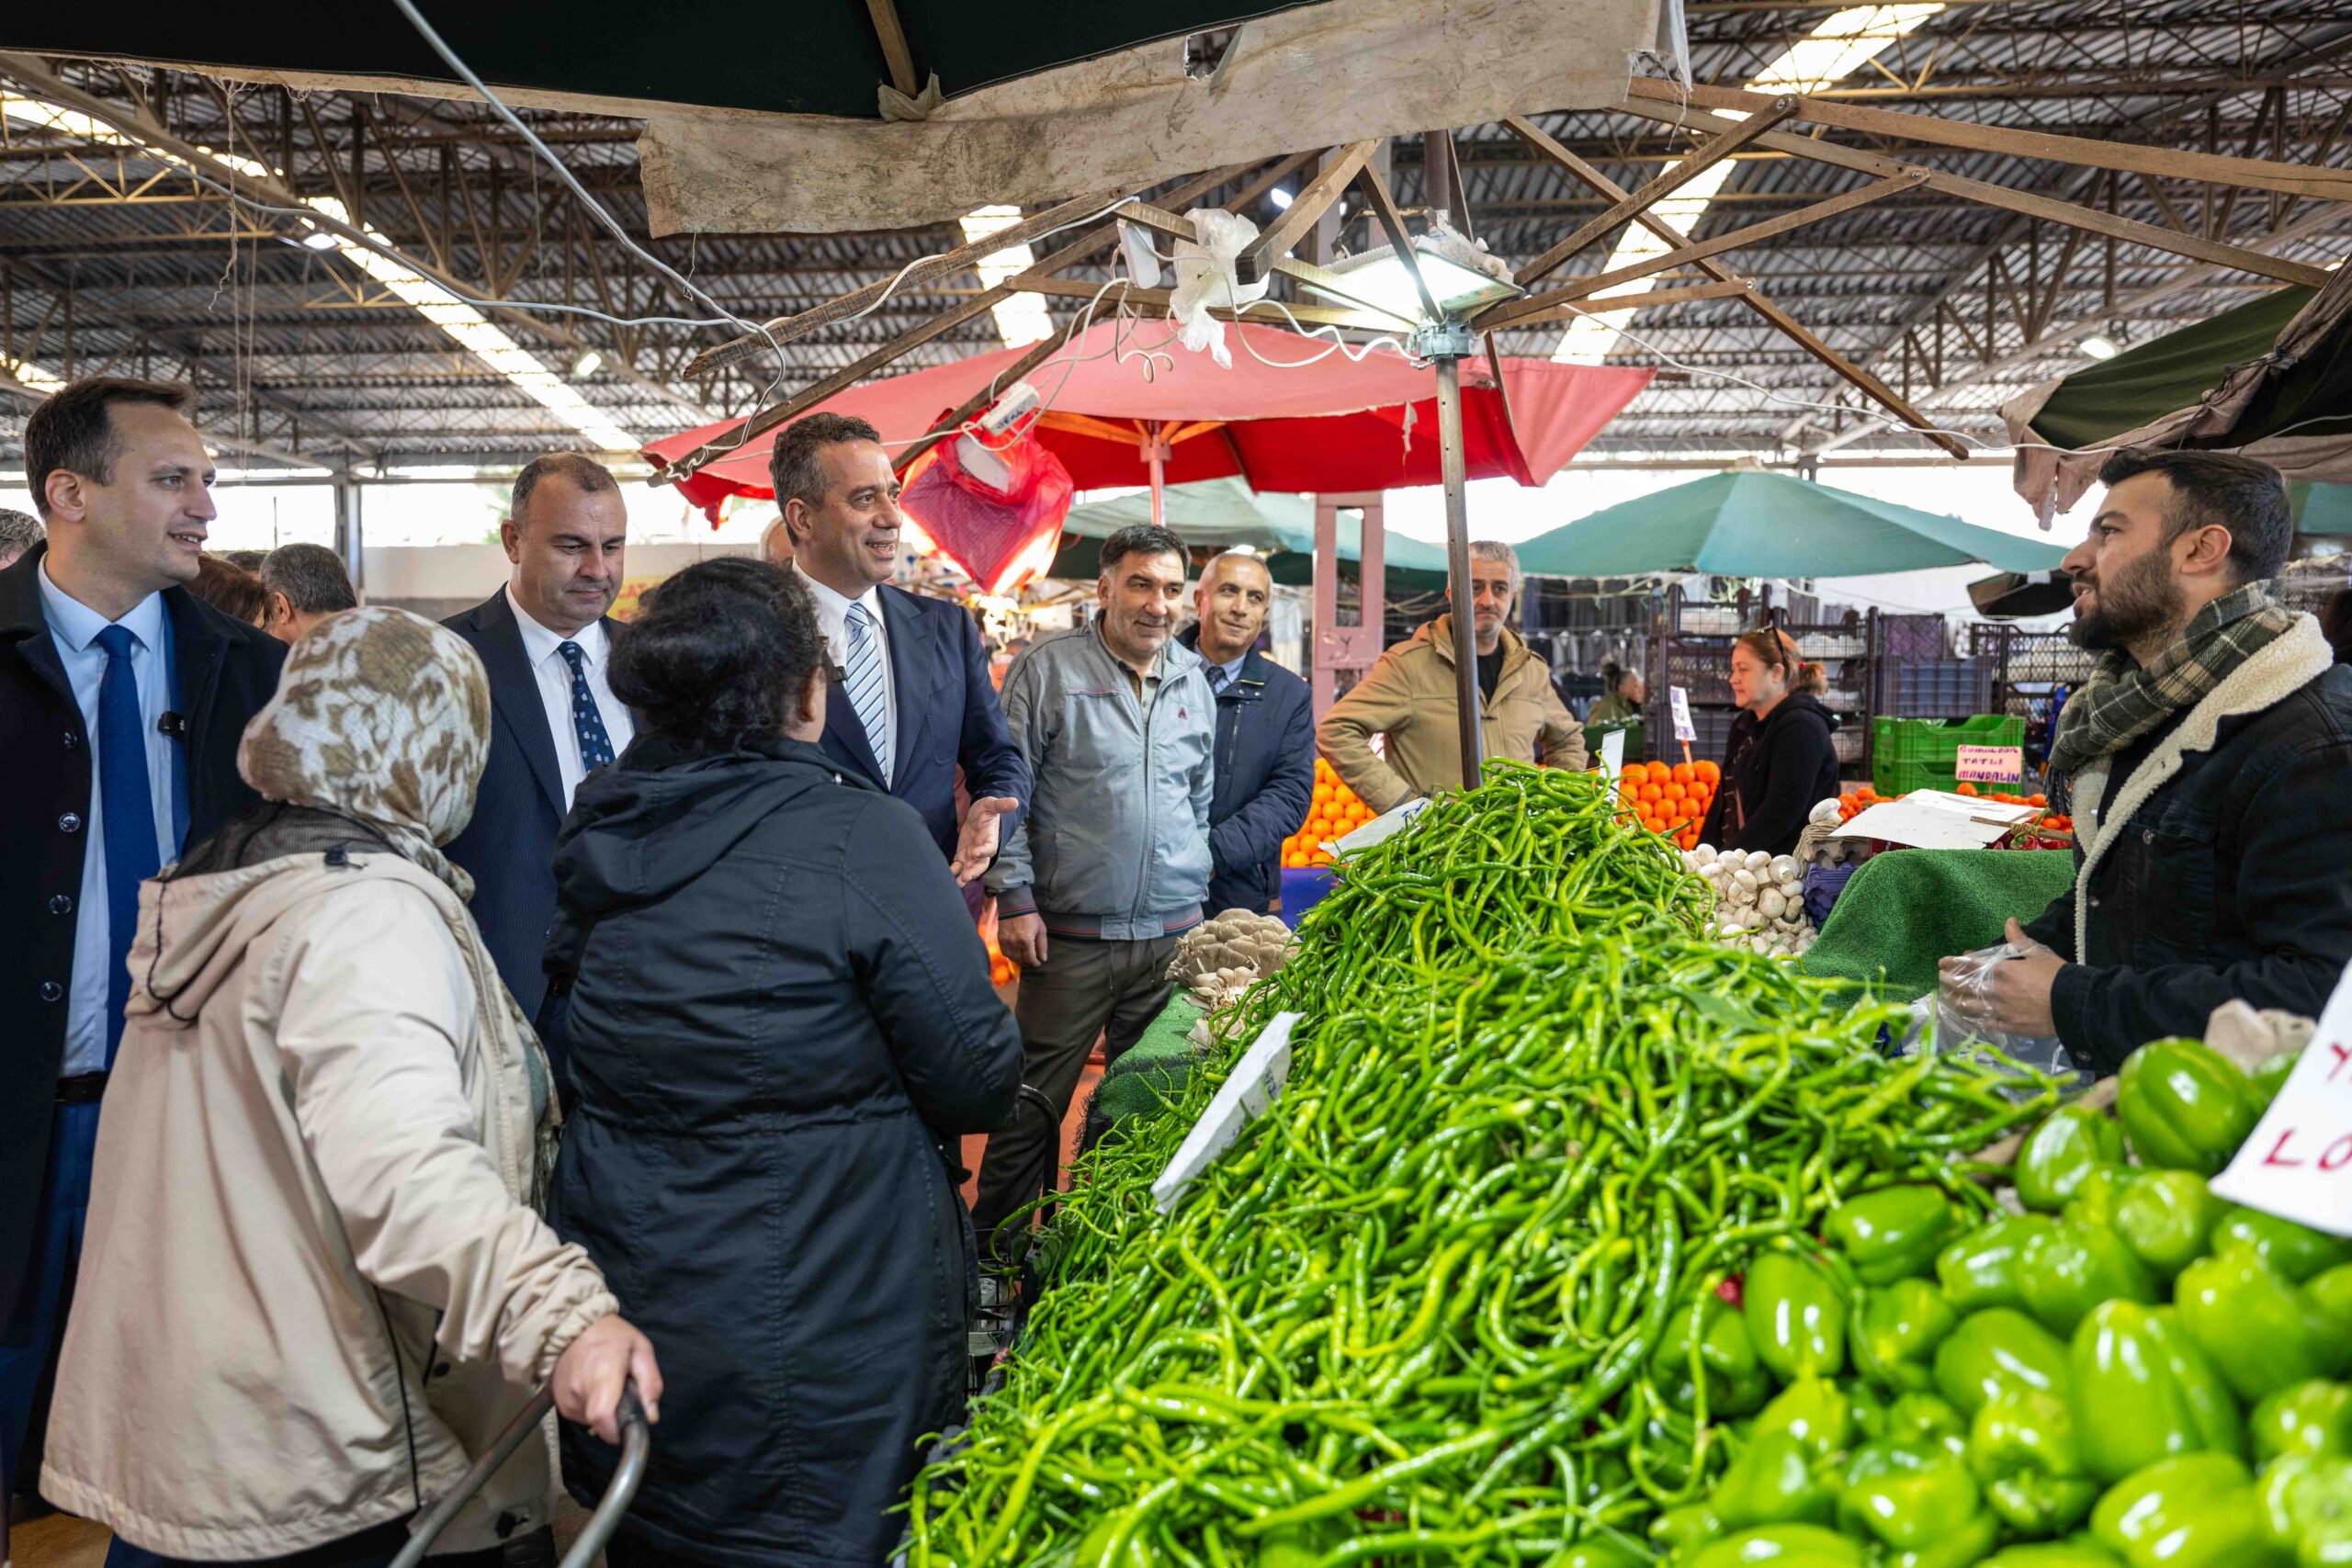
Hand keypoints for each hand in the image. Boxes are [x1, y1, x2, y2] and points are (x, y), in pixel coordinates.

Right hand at [553, 1313, 661, 1444]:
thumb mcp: (641, 1349)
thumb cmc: (611, 1336)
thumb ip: (650, 1383)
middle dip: (616, 1417)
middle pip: (601, 1423)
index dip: (617, 1430)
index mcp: (602, 1374)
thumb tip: (651, 1416)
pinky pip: (581, 1415)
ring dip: (604, 1411)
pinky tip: (593, 1388)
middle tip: (622, 1394)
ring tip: (607, 1386)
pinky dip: (591, 1407)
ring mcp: (566, 1398)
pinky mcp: (559, 1403)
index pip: (603, 1416)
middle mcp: (580, 1390)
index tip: (628, 1426)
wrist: (571, 1327)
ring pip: (591, 1421)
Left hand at [951, 797, 1018, 884]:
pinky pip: (959, 865)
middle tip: (966, 877)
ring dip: (965, 875)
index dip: (984, 851)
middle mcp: (983, 849)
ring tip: (959, 882)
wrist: (977, 816)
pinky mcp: (963, 854)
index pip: (990, 848)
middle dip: (974, 871)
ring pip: (970, 867)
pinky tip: (949, 873)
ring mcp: (972, 853)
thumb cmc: (985, 810)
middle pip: (981, 863)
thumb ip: (1001, 805)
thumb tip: (1015, 802)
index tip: (976, 852)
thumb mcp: (991, 804)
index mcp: (991, 838)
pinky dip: (955, 870)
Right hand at [999, 911, 1048, 969]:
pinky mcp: (1000, 939)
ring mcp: (1006, 942)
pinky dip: (1011, 955)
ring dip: (1019, 960)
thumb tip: (1043, 958)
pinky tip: (1016, 953)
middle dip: (1028, 963)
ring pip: (1012, 958)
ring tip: (1025, 958)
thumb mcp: (1041, 930)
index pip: (1030, 959)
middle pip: (1021, 960)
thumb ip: (1042, 946)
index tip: (1038, 963)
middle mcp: (1015, 943)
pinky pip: (1005, 953)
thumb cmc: (1030, 917)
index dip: (1035, 963)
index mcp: (1026, 941)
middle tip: (1032, 961)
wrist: (1015, 906)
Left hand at [1937, 919, 2061, 1038]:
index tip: (1942, 962)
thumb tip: (2010, 920)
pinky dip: (1974, 1020)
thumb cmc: (2056, 975)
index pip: (1969, 966)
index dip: (1953, 963)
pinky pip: (1984, 1024)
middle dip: (1949, 982)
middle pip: (1964, 986)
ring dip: (1956, 1001)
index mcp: (2000, 971)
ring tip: (1949, 998)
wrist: (2074, 1004)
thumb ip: (2019, 939)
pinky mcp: (2007, 1027)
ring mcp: (1999, 1011)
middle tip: (1942, 979)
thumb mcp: (2038, 953)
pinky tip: (1968, 1018)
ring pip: (1969, 1007)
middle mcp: (1994, 991)